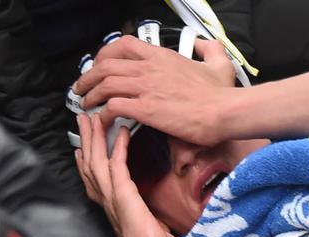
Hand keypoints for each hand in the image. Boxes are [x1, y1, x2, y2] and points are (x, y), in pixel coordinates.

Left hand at [73, 35, 237, 146]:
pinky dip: (103, 114)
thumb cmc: (222, 94)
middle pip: (106, 65)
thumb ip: (210, 49)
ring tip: (86, 105)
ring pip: (104, 85)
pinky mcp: (145, 109)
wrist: (225, 112)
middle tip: (83, 87)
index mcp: (162, 57)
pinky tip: (103, 121)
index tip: (101, 65)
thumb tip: (204, 44)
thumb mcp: (220, 64)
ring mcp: (145, 88)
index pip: (123, 45)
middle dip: (88, 76)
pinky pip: (113, 107)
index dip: (106, 54)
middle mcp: (149, 69)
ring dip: (91, 95)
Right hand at [75, 113, 185, 236]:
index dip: (85, 161)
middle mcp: (106, 201)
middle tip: (83, 119)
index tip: (82, 147)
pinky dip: (117, 145)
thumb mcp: (150, 234)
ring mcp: (112, 196)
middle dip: (85, 140)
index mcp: (111, 209)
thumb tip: (163, 229)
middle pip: (89, 163)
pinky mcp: (123, 193)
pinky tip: (121, 131)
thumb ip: (152, 226)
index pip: (93, 180)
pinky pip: (117, 162)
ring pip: (96, 158)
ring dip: (94, 136)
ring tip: (92, 116)